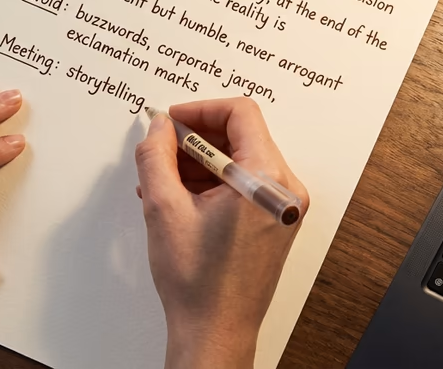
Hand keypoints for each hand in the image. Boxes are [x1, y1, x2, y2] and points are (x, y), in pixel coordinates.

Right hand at [135, 98, 309, 368]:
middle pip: (242, 135)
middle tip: (161, 148)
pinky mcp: (275, 220)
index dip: (200, 110)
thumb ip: (156, 156)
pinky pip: (244, 183)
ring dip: (200, 161)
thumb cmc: (198, 283)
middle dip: (196, 138)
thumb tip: (159, 126)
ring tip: (161, 179)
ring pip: (240, 159)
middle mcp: (285, 188)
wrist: (215, 333)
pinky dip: (212, 182)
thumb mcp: (164, 209)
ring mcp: (283, 205)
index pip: (241, 113)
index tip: (171, 121)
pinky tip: (178, 196)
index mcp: (267, 179)